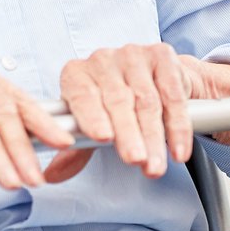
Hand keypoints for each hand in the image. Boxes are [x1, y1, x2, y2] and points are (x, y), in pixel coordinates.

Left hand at [47, 46, 229, 182]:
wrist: (151, 78)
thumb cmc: (111, 106)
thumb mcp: (92, 125)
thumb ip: (76, 149)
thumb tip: (52, 176)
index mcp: (76, 74)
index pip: (82, 95)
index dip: (92, 116)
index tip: (102, 138)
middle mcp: (102, 60)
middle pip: (117, 101)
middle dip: (128, 134)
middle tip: (135, 160)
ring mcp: (132, 54)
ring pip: (147, 101)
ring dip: (154, 137)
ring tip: (155, 165)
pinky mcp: (161, 55)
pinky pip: (173, 96)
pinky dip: (177, 126)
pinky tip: (178, 149)